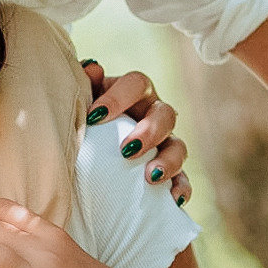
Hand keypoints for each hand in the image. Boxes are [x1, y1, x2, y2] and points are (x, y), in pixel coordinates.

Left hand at [82, 60, 192, 206]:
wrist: (93, 157)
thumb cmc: (88, 123)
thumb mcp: (84, 102)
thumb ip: (86, 86)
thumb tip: (92, 67)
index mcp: (134, 93)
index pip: (136, 84)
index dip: (118, 98)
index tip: (94, 117)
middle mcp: (155, 114)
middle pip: (165, 114)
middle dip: (149, 132)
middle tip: (126, 150)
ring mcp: (166, 144)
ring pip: (179, 147)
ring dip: (168, 161)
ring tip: (151, 177)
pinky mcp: (171, 172)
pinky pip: (183, 180)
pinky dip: (181, 188)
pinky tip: (174, 200)